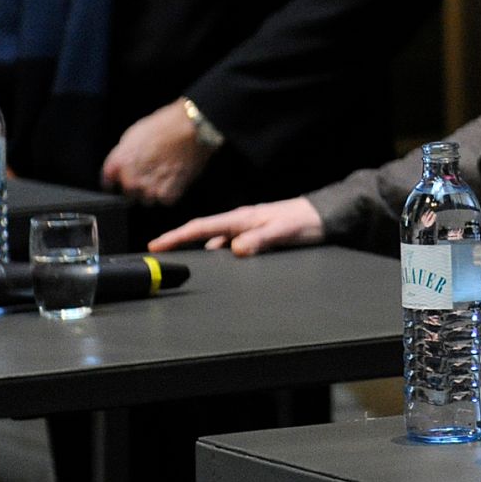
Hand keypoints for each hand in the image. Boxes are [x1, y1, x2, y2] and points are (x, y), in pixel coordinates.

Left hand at [99, 101, 213, 204]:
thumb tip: (122, 165)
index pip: (108, 183)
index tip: (124, 179)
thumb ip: (124, 154)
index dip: (118, 180)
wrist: (190, 128)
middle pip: (129, 194)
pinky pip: (166, 200)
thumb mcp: (134, 134)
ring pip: (148, 199)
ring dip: (155, 191)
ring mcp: (149, 189)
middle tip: (153, 172)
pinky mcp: (168, 194)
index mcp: (118, 163)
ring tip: (166, 174)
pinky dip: (171, 192)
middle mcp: (130, 180)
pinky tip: (176, 177)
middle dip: (139, 187)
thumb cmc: (165, 125)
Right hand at [147, 198, 325, 255]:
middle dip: (179, 242)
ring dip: (198, 250)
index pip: (202, 227)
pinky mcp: (255, 235)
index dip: (176, 236)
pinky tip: (216, 265)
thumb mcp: (282, 231)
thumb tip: (234, 249)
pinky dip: (218, 254)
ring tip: (180, 263)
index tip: (155, 245)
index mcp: (242, 218)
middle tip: (158, 255)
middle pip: (202, 233)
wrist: (325, 216)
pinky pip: (229, 246)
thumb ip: (260, 239)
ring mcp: (247, 228)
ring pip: (215, 241)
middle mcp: (241, 222)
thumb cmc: (305, 221)